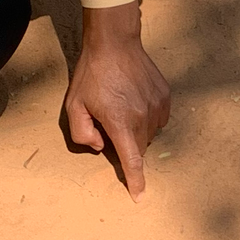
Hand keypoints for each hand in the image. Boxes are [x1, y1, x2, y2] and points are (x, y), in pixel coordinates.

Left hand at [64, 2, 170, 199]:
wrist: (115, 42)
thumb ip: (82, 133)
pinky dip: (147, 117)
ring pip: (149, 133)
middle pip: (139, 147)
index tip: (139, 197)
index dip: (136, 181)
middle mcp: (143, 116)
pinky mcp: (165, 96)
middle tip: (110, 122)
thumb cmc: (92, 74)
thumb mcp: (74, 105)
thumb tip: (101, 146)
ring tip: (121, 106)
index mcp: (120, 122)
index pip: (131, 160)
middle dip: (126, 144)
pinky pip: (158, 118)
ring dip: (136, 130)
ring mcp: (157, 106)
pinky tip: (134, 101)